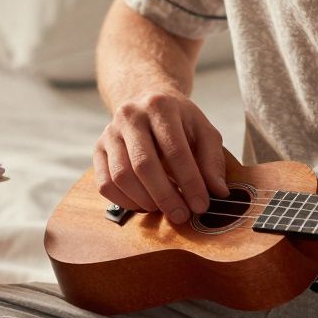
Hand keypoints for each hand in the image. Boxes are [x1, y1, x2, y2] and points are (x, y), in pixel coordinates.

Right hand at [93, 89, 227, 223]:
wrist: (147, 102)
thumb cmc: (180, 122)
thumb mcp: (204, 131)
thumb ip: (213, 160)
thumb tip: (219, 192)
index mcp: (160, 106)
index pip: (175, 150)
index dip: (190, 182)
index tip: (201, 206)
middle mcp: (130, 115)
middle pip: (144, 165)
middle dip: (165, 196)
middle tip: (181, 216)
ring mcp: (109, 132)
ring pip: (121, 176)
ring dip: (144, 201)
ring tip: (163, 209)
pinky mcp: (98, 149)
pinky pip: (105, 184)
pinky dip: (125, 201)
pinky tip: (143, 205)